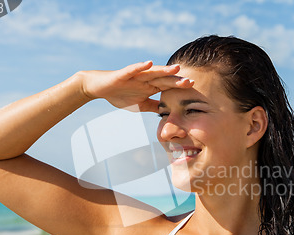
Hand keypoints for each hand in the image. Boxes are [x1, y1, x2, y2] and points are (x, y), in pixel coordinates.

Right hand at [79, 61, 193, 111]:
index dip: (179, 85)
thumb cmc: (120, 95)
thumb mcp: (140, 105)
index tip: (193, 86)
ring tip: (176, 68)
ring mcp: (135, 75)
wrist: (99, 88)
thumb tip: (167, 113)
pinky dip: (141, 66)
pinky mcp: (123, 74)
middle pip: (163, 78)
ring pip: (152, 72)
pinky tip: (149, 63)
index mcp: (150, 86)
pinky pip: (133, 69)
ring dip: (164, 70)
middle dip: (176, 79)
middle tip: (191, 81)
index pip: (167, 85)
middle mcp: (145, 78)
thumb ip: (154, 106)